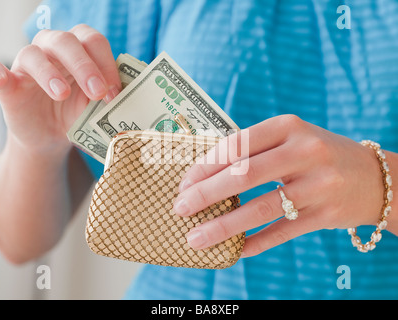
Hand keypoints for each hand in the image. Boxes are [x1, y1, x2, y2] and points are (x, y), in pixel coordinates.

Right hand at [0, 24, 120, 155]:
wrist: (52, 137)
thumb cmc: (78, 115)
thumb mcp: (98, 107)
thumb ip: (111, 99)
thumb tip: (133, 99)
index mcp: (80, 51)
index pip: (93, 42)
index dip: (106, 64)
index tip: (115, 93)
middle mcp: (53, 51)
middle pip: (67, 41)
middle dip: (85, 66)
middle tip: (98, 92)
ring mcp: (28, 66)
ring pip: (33, 53)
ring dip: (49, 72)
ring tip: (61, 95)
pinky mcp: (9, 84)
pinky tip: (1, 78)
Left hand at [173, 115, 387, 256]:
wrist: (372, 176)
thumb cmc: (316, 155)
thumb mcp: (288, 139)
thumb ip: (252, 151)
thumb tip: (204, 176)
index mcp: (288, 126)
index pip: (236, 145)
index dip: (204, 166)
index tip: (183, 183)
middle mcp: (305, 151)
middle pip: (243, 175)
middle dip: (205, 194)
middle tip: (179, 209)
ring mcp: (318, 185)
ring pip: (260, 208)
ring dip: (223, 226)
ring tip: (195, 238)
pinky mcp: (325, 214)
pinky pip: (282, 232)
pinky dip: (254, 242)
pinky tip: (234, 251)